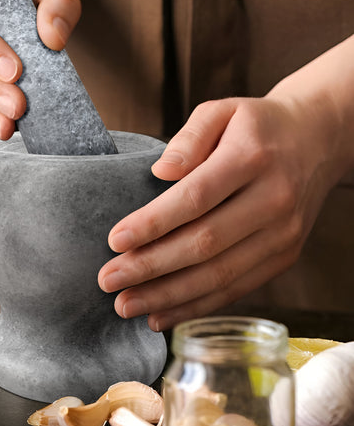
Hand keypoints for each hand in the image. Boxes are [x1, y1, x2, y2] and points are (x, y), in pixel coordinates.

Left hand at [98, 93, 343, 331]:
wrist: (317, 140)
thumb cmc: (257, 126)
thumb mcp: (223, 110)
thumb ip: (190, 137)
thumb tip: (161, 172)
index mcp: (252, 158)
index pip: (195, 197)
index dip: (153, 222)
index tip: (114, 240)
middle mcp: (273, 200)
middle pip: (204, 244)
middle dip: (150, 267)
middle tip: (108, 281)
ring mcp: (283, 234)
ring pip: (219, 275)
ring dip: (168, 296)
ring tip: (126, 306)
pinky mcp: (284, 256)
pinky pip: (237, 288)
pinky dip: (197, 306)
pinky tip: (163, 315)